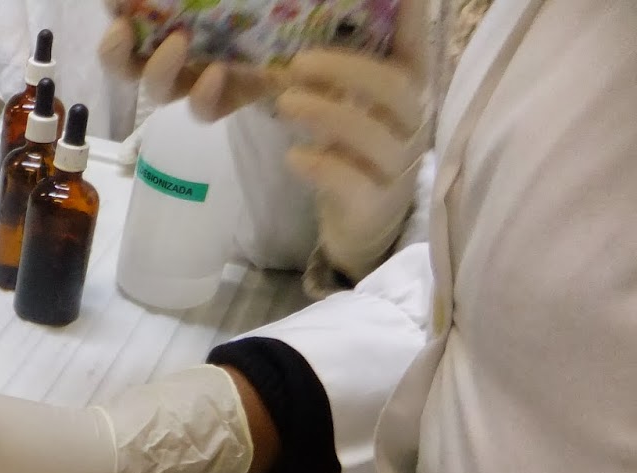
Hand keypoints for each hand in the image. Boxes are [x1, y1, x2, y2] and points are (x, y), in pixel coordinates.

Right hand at [98, 4, 277, 121]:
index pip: (130, 7)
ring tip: (179, 44)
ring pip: (158, 87)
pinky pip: (206, 109)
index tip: (115, 2)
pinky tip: (219, 73)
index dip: (115, 7)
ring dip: (155, 69)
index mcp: (178, 4)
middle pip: (125, 55)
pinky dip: (203, 96)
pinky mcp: (241, 93)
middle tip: (121, 30)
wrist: (351, 10)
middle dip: (114, 49)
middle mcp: (184, 35)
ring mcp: (209, 66)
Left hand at [278, 41, 428, 281]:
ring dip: (327, 114)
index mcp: (408, 94)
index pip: (415, 48)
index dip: (412, 19)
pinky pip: (352, 181)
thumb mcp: (351, 108)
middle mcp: (413, 126)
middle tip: (297, 63)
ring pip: (373, 135)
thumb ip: (337, 77)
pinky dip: (322, 165)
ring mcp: (398, 168)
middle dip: (346, 70)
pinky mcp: (374, 204)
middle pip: (395, 88)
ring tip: (285, 103)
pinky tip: (294, 156)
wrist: (361, 225)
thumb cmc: (353, 154)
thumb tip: (298, 42)